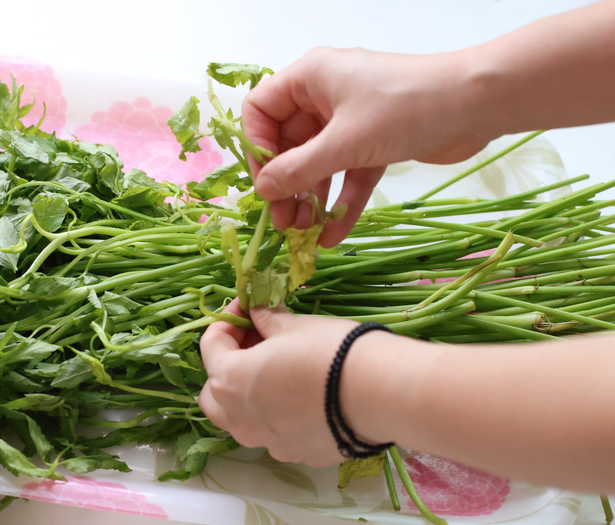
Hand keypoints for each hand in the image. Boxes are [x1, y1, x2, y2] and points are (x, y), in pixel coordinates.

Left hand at [198, 299, 404, 466]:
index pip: (211, 346)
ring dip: (248, 394)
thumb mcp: (293, 326)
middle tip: (255, 342)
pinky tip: (305, 397)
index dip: (228, 321)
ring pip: (240, 420)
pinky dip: (278, 414)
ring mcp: (268, 443)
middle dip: (227, 366)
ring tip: (277, 371)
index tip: (247, 306)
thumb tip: (256, 311)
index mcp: (230, 381)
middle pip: (214, 393)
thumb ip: (266, 320)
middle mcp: (240, 419)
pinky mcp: (297, 455)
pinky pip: (275, 433)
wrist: (380, 393)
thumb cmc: (329, 351)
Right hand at [242, 47, 492, 245]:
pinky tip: (333, 236)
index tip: (265, 183)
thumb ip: (299, 168)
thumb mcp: (344, 142)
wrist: (477, 104)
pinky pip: (347, 175)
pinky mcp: (374, 143)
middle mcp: (324, 96)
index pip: (261, 110)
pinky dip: (341, 203)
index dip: (257, 147)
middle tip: (284, 223)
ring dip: (309, 199)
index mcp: (309, 79)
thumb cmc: (405, 107)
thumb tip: (263, 190)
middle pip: (287, 144)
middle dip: (285, 184)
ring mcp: (350, 121)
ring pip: (317, 164)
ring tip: (305, 234)